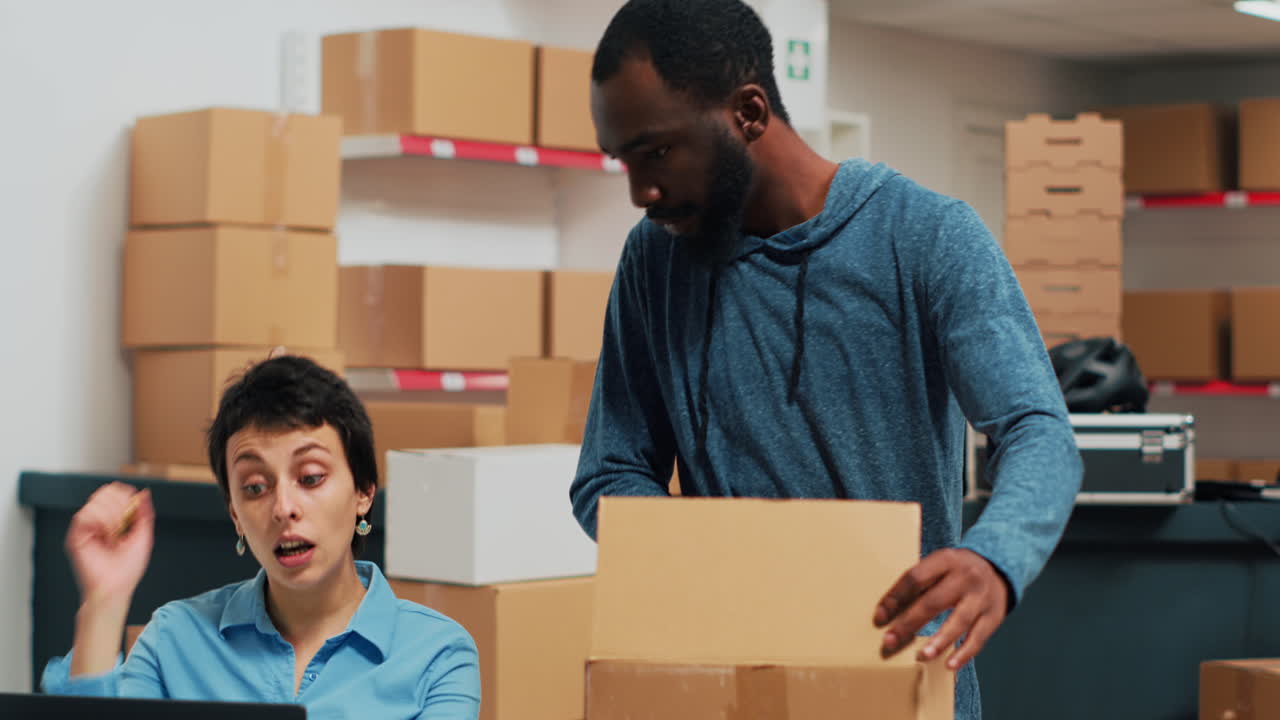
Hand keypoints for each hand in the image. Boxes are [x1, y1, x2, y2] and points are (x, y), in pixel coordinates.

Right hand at [66, 483, 154, 605]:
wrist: (116, 586)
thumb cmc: (128, 568)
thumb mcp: (143, 536)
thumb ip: (144, 513)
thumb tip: (144, 494)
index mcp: (114, 519)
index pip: (114, 491)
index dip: (125, 494)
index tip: (133, 511)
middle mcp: (99, 520)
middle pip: (105, 491)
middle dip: (120, 504)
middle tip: (123, 525)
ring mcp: (87, 527)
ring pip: (95, 501)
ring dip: (111, 516)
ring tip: (114, 534)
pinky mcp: (76, 535)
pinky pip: (84, 514)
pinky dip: (100, 522)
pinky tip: (105, 535)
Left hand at [873, 548, 1008, 670]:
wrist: (998, 567)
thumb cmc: (956, 571)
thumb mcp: (938, 565)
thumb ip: (917, 584)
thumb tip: (886, 612)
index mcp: (946, 560)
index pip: (915, 578)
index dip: (895, 597)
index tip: (879, 617)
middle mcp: (966, 577)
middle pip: (934, 601)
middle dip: (910, 623)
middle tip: (890, 640)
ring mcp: (981, 597)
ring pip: (959, 621)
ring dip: (939, 641)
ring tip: (922, 656)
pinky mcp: (994, 616)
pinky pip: (978, 637)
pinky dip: (964, 653)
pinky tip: (950, 664)